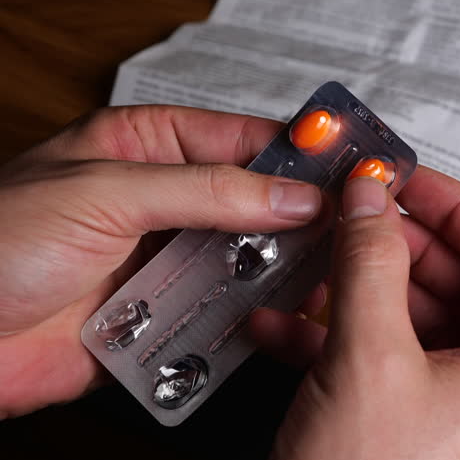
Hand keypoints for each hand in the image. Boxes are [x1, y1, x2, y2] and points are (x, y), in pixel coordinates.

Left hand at [0, 106, 322, 417]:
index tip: (353, 166)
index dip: (302, 151)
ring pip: (249, 260)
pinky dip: (250, 321)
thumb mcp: (106, 194)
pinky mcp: (163, 317)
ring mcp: (164, 260)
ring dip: (280, 271)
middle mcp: (162, 201)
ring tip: (322, 278)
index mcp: (145, 146)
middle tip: (350, 231)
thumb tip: (291, 194)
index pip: (244, 138)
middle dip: (301, 218)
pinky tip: (276, 319)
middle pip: (257, 202)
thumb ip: (207, 192)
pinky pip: (224, 316)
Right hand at [250, 170, 459, 459]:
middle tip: (355, 220)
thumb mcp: (364, 357)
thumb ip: (370, 263)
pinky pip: (406, 373)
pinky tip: (292, 328)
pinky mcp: (434, 447)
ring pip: (431, 330)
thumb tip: (372, 201)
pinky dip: (356, 344)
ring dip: (369, 295)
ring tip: (315, 269)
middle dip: (404, 251)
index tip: (411, 182)